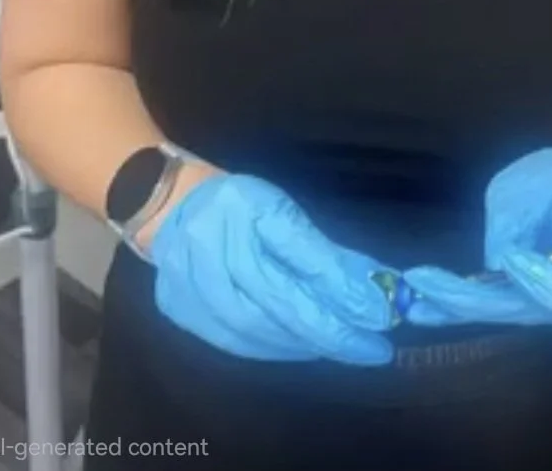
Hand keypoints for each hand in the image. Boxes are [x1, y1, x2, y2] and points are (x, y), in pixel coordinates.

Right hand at [146, 170, 395, 364]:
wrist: (169, 206)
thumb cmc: (238, 203)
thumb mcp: (281, 208)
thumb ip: (323, 250)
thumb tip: (373, 288)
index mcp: (244, 209)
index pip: (299, 256)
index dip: (341, 288)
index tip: (382, 314)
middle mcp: (212, 246)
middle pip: (276, 301)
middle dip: (330, 331)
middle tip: (372, 349)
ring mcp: (189, 282)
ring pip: (255, 330)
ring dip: (304, 344)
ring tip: (343, 349)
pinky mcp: (179, 310)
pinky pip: (232, 341)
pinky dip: (273, 349)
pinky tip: (300, 348)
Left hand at [403, 150, 551, 329]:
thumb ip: (529, 213)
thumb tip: (499, 258)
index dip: (542, 281)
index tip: (514, 258)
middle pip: (524, 310)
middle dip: (473, 300)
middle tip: (430, 287)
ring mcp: (545, 310)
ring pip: (498, 311)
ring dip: (453, 306)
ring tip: (413, 301)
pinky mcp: (520, 301)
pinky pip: (487, 306)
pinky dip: (452, 304)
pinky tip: (418, 305)